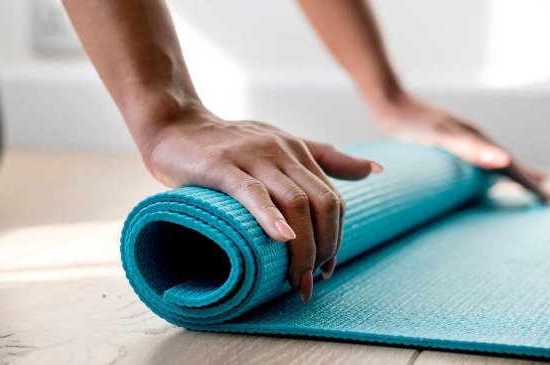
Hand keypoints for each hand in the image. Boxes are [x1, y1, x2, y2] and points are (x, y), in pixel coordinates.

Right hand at [143, 106, 382, 302]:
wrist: (174, 124)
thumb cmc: (227, 142)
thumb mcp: (282, 143)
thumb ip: (326, 157)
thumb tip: (375, 170)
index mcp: (298, 151)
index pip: (332, 199)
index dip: (335, 237)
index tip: (326, 268)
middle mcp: (282, 151)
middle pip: (322, 203)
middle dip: (324, 247)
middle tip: (310, 280)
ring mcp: (253, 157)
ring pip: (295, 202)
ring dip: (302, 247)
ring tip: (295, 279)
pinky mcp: (222, 166)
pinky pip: (253, 193)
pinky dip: (270, 218)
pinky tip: (281, 239)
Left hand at [373, 94, 549, 201]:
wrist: (388, 100)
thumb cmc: (410, 122)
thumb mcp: (440, 137)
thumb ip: (470, 148)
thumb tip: (504, 160)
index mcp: (478, 138)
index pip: (511, 166)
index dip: (529, 183)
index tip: (549, 200)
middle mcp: (474, 136)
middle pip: (508, 161)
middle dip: (528, 180)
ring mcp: (462, 137)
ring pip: (495, 158)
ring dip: (513, 172)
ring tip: (530, 182)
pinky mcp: (447, 140)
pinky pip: (478, 158)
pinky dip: (490, 167)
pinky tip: (485, 172)